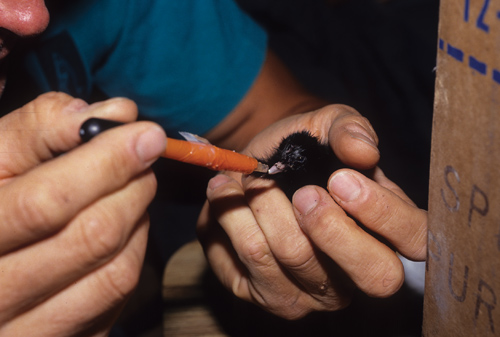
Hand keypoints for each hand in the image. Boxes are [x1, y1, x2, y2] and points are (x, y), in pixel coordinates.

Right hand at [0, 92, 165, 335]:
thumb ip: (41, 129)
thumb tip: (117, 113)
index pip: (46, 203)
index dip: (106, 164)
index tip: (147, 134)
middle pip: (91, 238)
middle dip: (133, 188)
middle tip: (145, 160)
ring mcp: (29, 329)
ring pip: (114, 274)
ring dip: (138, 222)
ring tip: (132, 191)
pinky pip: (117, 300)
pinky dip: (132, 255)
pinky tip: (122, 229)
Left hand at [197, 104, 426, 318]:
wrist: (252, 166)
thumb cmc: (301, 149)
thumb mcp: (327, 125)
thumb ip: (349, 128)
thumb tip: (363, 150)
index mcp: (387, 228)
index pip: (416, 240)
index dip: (384, 213)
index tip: (340, 179)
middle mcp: (359, 271)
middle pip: (375, 276)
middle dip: (331, 227)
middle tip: (301, 192)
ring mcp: (316, 292)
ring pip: (295, 260)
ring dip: (264, 207)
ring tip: (249, 179)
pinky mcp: (270, 296)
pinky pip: (249, 263)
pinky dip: (232, 218)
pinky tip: (227, 194)